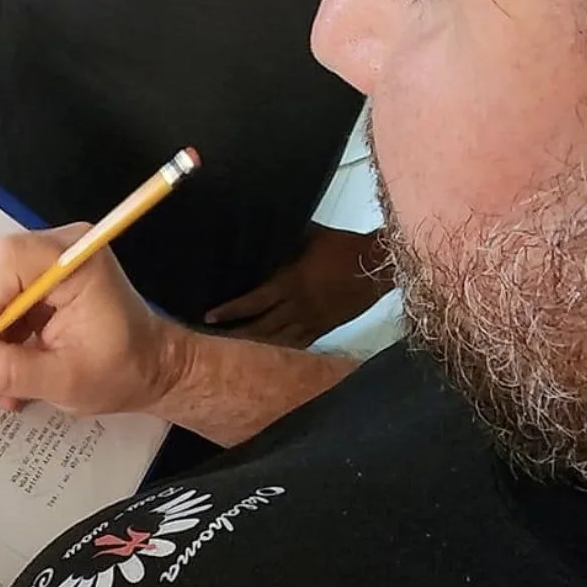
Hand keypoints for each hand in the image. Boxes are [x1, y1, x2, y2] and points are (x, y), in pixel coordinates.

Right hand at [0, 226, 179, 418]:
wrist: (151, 370)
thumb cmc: (120, 372)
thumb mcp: (63, 381)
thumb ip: (8, 369)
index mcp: (76, 260)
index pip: (6, 259)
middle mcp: (60, 247)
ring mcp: (49, 260)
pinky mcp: (41, 278)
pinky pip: (0, 298)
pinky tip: (1, 374)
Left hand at [204, 224, 391, 347]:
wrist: (377, 266)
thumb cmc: (343, 246)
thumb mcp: (310, 234)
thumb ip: (286, 237)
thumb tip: (263, 230)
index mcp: (290, 282)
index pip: (253, 301)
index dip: (230, 311)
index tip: (209, 317)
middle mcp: (297, 307)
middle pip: (260, 328)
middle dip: (236, 335)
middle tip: (213, 340)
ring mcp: (312, 321)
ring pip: (277, 341)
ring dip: (254, 346)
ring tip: (233, 352)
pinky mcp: (325, 329)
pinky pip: (298, 344)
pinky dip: (281, 350)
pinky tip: (268, 356)